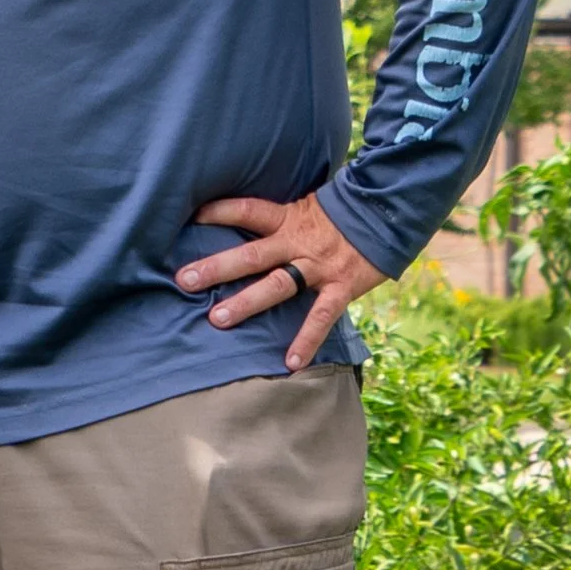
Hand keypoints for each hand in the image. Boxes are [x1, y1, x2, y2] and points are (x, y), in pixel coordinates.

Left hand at [180, 192, 390, 370]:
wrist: (386, 216)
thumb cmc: (336, 216)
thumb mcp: (302, 207)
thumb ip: (274, 219)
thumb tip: (237, 225)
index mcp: (286, 219)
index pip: (247, 211)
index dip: (219, 212)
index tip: (188, 219)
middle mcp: (298, 242)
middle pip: (252, 255)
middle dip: (217, 268)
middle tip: (184, 280)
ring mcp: (318, 267)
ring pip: (277, 285)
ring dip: (246, 302)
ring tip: (217, 319)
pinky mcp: (342, 287)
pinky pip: (322, 316)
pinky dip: (307, 339)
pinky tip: (290, 362)